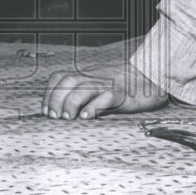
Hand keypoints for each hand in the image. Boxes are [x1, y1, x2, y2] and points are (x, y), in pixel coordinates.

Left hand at [42, 63, 167, 119]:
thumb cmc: (122, 86)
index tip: (45, 111)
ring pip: (83, 87)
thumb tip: (61, 112)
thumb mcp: (98, 86)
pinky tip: (86, 117)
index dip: (48, 94)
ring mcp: (107, 84)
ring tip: (68, 118)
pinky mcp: (122, 94)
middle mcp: (93, 77)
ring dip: (71, 103)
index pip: (59, 78)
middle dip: (55, 99)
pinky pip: (106, 97)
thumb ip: (82, 94)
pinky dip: (93, 107)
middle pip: (67, 82)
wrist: (150, 78)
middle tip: (55, 117)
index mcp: (85, 75)